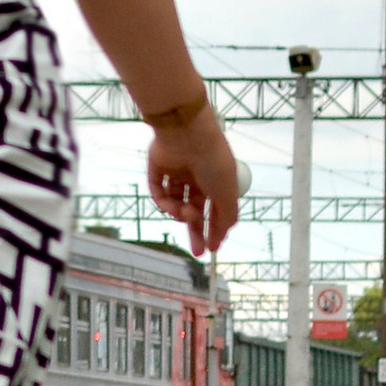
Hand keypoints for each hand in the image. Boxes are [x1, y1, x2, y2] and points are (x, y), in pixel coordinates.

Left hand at [148, 107, 240, 255]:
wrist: (187, 134)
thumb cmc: (212, 161)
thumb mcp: (228, 192)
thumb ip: (227, 216)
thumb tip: (224, 234)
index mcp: (215, 179)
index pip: (214, 209)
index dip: (213, 229)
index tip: (212, 247)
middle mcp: (196, 176)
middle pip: (194, 210)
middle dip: (196, 231)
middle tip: (197, 251)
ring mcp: (176, 172)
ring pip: (176, 204)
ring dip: (181, 215)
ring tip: (185, 214)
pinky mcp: (157, 169)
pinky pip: (159, 194)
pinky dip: (164, 204)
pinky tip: (170, 206)